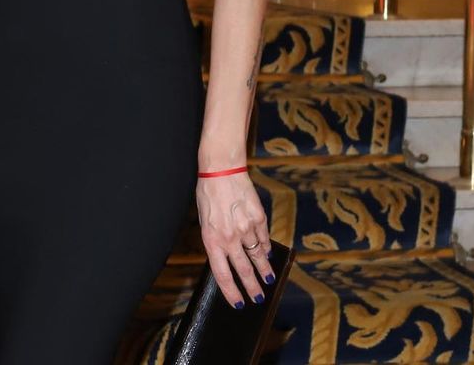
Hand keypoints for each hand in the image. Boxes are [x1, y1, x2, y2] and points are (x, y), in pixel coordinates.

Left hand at [196, 172, 273, 307]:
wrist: (221, 169)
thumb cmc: (208, 193)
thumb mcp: (204, 220)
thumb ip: (215, 240)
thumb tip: (226, 258)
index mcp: (212, 239)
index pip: (223, 274)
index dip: (231, 292)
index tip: (239, 304)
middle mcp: (230, 237)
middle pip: (244, 270)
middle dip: (252, 288)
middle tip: (258, 298)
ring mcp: (246, 228)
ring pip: (258, 257)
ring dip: (264, 272)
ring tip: (268, 281)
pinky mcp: (259, 218)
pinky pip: (264, 239)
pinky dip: (266, 249)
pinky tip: (268, 255)